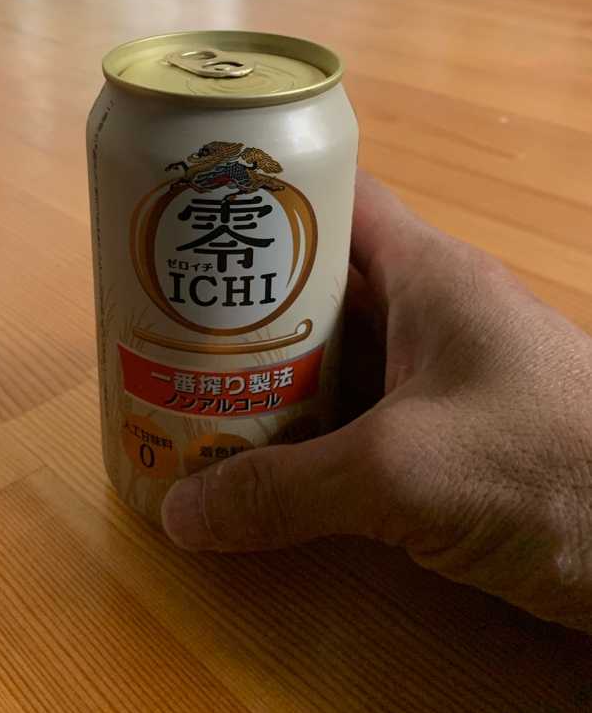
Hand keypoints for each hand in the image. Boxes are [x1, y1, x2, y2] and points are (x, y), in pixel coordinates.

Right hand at [161, 173, 591, 633]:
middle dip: (244, 303)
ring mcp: (445, 375)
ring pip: (339, 355)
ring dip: (272, 375)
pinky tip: (262, 457)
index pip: (334, 200)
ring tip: (191, 389)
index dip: (264, 198)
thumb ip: (288, 491)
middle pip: (322, 284)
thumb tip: (179, 514)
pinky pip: (362, 412)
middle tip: (164, 324)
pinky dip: (311, 428)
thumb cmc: (547, 469)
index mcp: (428, 274)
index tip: (188, 217)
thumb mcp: (403, 474)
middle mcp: (433, 311)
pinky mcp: (452, 433)